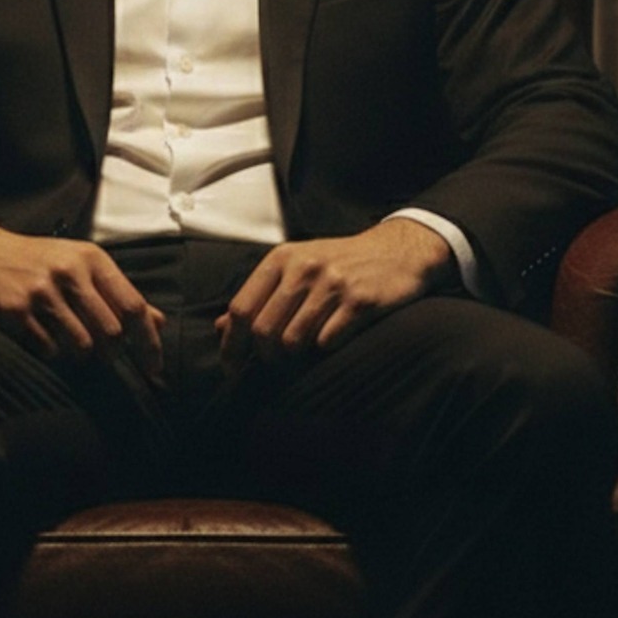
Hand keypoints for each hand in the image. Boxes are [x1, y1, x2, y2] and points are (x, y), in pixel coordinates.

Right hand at [0, 223, 164, 381]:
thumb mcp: (80, 265)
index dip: (148, 342)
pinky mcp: (16, 309)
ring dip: (79, 355)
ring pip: (81, 345)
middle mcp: (69, 271)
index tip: (154, 368)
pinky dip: (49, 352)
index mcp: (91, 259)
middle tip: (101, 355)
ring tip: (67, 342)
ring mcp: (42, 290)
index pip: (133, 306)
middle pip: (110, 332)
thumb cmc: (37, 261)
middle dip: (110, 353)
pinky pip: (47, 349)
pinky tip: (39, 336)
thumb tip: (159, 322)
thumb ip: (118, 292)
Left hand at [215, 219, 453, 372]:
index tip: (231, 366)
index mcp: (282, 258)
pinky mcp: (360, 302)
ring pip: (292, 341)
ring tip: (303, 350)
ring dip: (294, 356)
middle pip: (263, 331)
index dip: (231, 344)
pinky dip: (325, 349)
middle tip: (274, 362)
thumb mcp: (295, 266)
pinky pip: (327, 343)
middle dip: (264, 356)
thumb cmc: (338, 263)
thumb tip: (222, 327)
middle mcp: (304, 268)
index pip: (241, 308)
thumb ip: (259, 294)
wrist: (395, 250)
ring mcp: (332, 284)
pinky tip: (332, 338)